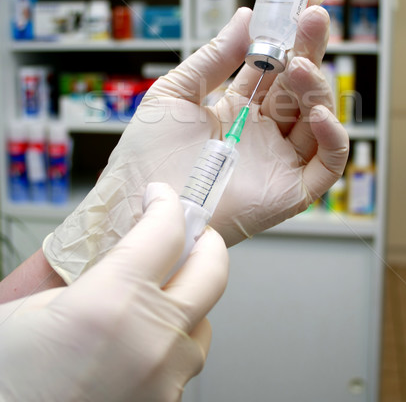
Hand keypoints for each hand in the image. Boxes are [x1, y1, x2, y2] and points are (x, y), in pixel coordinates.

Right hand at [0, 184, 227, 401]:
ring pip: (204, 322)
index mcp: (112, 301)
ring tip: (163, 296)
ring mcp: (165, 378)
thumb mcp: (32, 309)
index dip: (167, 204)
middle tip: (192, 233)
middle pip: (212, 271)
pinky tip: (143, 343)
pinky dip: (171, 345)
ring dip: (189, 300)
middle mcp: (150, 338)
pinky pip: (184, 363)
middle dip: (206, 242)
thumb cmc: (10, 381)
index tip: (160, 198)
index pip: (166, 231)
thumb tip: (120, 261)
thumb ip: (86, 279)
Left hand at [43, 0, 348, 282]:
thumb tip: (246, 17)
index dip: (289, 35)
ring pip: (317, 118)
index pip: (275, 67)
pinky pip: (327, 165)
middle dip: (310, 49)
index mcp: (239, 108)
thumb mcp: (175, 93)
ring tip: (299, 66)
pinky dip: (333, 139)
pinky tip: (318, 114)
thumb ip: (214, 58)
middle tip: (314, 16)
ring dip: (317, 87)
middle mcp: (264, 132)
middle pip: (300, 86)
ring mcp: (278, 160)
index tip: (301, 0)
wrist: (139, 201)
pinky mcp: (289, 191)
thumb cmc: (148, 153)